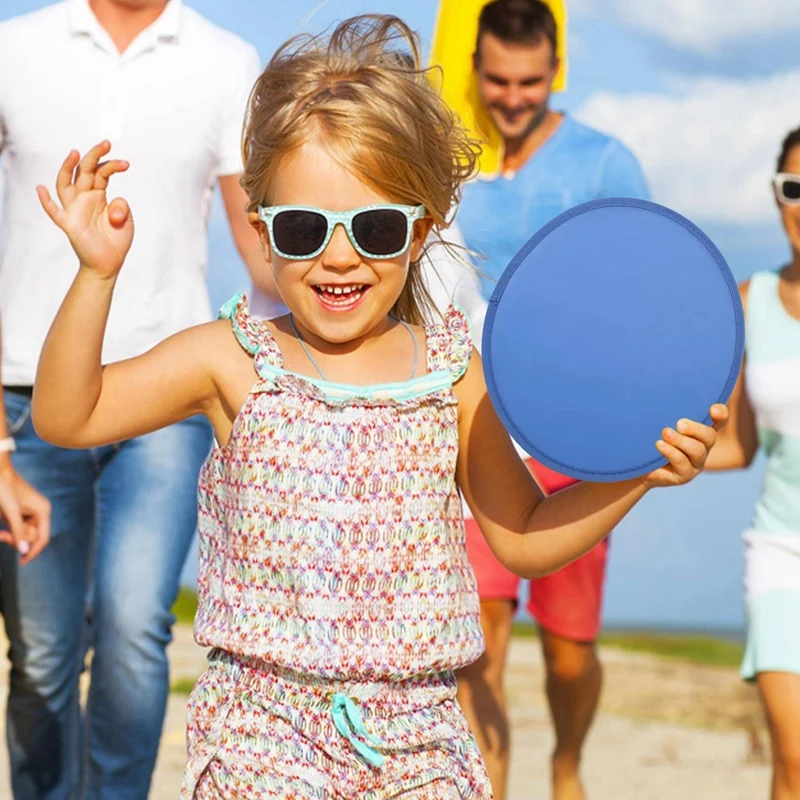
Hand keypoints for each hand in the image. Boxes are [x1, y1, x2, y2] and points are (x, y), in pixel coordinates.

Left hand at [0, 463, 50, 564]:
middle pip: (32, 537)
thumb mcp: (10, 512)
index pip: (43, 538)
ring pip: (24, 534)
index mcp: (43, 511)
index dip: (34, 551)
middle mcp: (40, 512)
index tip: (22, 562)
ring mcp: (30, 512)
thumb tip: (24, 551)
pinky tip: (3, 530)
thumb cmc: (4, 488)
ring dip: (11, 535)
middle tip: (2, 535)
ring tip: (1, 533)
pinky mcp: (21, 512)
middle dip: (17, 540)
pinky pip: (18, 528)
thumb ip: (18, 531)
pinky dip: (10, 531)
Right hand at [36, 141, 131, 278]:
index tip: (126, 163)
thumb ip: (122, 207)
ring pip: (66, 184)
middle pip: (84, 171)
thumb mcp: (126, 219)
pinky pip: (55, 212)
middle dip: (93, 156)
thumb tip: (112, 204)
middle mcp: (84, 198)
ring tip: (75, 153)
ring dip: (68, 168)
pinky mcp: (70, 224)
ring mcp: (75, 210)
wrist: (109, 263)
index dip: (111, 165)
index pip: (100, 173)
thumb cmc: (116, 239)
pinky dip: (46, 201)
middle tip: (106, 143)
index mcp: (97, 194)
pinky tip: (40, 189)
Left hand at [644, 403, 728, 488]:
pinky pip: (683, 463)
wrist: (637, 466)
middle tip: (680, 423)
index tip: (712, 408)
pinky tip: (659, 445)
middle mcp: (702, 446)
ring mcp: (695, 462)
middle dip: (696, 429)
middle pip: (710, 436)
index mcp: (700, 431)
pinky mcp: (685, 475)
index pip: (719, 421)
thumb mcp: (657, 421)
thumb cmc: (648, 438)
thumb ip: (666, 410)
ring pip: (698, 450)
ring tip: (665, 433)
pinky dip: (671, 452)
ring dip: (681, 441)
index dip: (720, 414)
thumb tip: (661, 388)